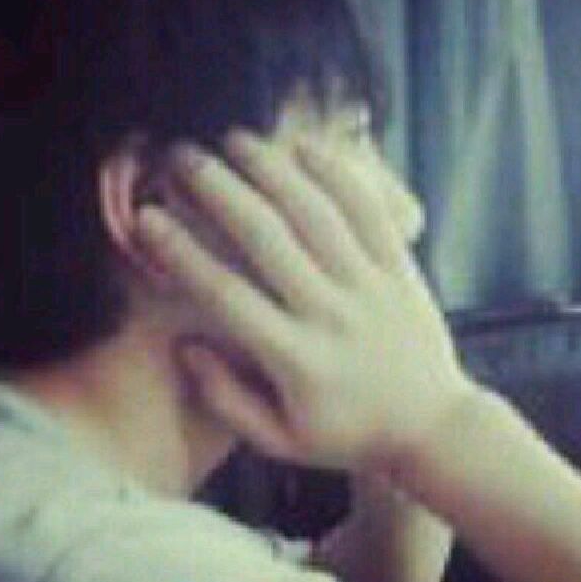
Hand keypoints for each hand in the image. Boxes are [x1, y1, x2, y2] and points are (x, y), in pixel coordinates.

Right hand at [134, 130, 477, 476]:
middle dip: (217, 189)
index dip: (179, 252)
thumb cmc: (349, 437)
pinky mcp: (401, 271)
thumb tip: (185, 345)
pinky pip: (369, 213)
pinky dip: (338, 176)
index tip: (146, 218)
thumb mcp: (281, 441)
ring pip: (316, 214)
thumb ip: (226, 399)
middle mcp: (330, 315)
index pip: (225, 294)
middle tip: (181, 158)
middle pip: (265, 238)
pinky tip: (305, 148)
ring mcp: (371, 288)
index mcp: (295, 360)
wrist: (434, 429)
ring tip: (234, 139)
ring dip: (271, 169)